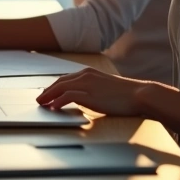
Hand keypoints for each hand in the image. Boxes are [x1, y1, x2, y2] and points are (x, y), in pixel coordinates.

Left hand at [35, 68, 152, 116]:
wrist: (140, 94)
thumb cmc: (126, 94)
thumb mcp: (106, 87)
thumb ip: (93, 89)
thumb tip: (83, 98)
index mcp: (89, 72)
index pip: (65, 78)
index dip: (54, 86)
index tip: (47, 93)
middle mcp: (85, 75)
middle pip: (59, 82)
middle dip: (48, 91)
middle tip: (40, 99)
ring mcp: (87, 84)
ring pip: (60, 87)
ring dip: (48, 96)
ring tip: (42, 104)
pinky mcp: (90, 94)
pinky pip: (68, 96)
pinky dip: (58, 101)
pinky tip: (53, 107)